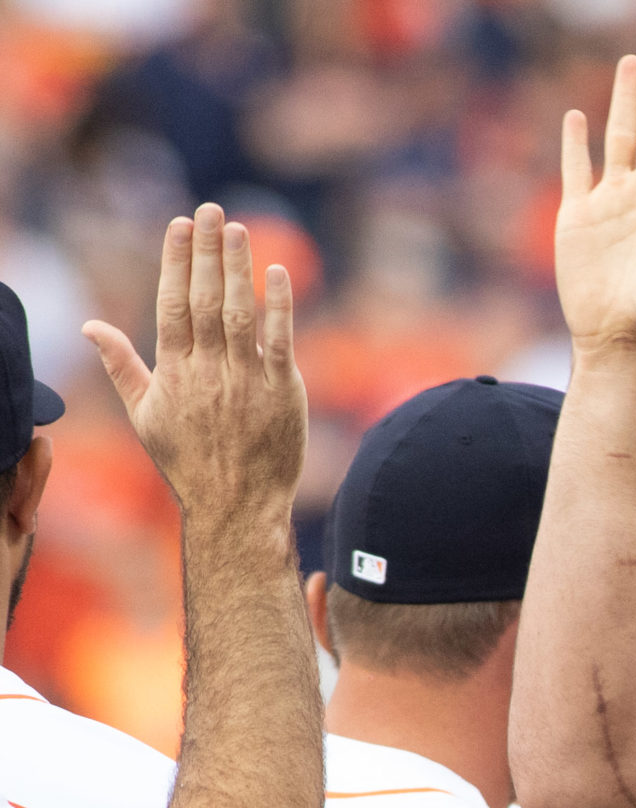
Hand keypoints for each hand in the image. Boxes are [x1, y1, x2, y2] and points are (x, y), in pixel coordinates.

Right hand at [83, 205, 305, 533]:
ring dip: (239, 268)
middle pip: (205, 300)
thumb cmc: (189, 461)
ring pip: (240, 314)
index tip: (180, 225)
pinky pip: (281, 341)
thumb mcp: (145, 416)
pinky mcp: (283, 392)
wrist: (237, 506)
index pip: (172, 305)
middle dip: (207, 252)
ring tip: (239, 229)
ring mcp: (247, 380)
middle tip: (211, 210)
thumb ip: (121, 366)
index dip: (176, 262)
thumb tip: (89, 327)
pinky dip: (280, 306)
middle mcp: (209, 372)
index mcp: (173, 373)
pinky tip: (278, 273)